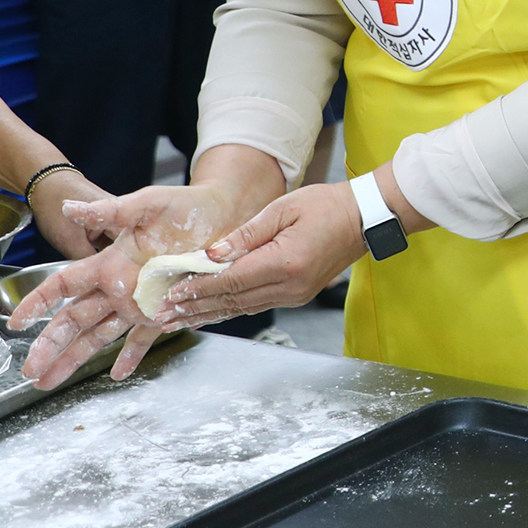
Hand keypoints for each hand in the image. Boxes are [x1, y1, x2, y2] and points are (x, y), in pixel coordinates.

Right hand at [12, 183, 258, 386]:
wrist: (224, 215)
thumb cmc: (185, 205)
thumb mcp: (147, 203)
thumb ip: (110, 210)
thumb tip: (72, 207)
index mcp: (110, 262)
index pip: (64, 284)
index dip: (39, 301)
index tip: (18, 321)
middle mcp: (120, 286)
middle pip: (75, 319)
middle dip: (50, 344)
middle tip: (31, 369)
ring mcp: (141, 301)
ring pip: (100, 334)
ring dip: (76, 358)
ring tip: (51, 381)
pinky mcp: (167, 309)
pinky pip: (144, 336)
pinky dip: (132, 355)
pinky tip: (118, 374)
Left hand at [161, 182, 366, 326]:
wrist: (365, 217)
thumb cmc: (327, 206)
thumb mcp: (283, 209)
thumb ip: (246, 234)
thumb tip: (211, 255)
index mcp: (285, 263)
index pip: (231, 281)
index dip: (198, 289)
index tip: (171, 294)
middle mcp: (290, 286)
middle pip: (232, 301)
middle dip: (194, 308)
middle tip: (162, 316)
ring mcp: (295, 294)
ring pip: (242, 309)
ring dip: (207, 314)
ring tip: (177, 322)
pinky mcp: (297, 295)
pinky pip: (256, 305)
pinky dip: (229, 310)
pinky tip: (210, 314)